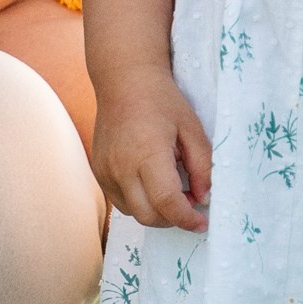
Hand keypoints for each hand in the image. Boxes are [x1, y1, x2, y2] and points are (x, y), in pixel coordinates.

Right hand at [91, 68, 211, 231]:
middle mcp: (121, 166)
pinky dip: (140, 201)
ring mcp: (105, 171)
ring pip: (133, 212)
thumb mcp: (192, 129)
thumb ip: (203, 166)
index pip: (166, 202)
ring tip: (171, 188)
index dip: (187, 219)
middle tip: (190, 202)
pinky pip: (121, 201)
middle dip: (173, 218)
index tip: (202, 222)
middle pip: (148, 216)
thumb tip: (204, 198)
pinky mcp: (98, 172)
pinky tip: (151, 182)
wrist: (123, 81)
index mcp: (147, 153)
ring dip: (156, 211)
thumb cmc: (162, 101)